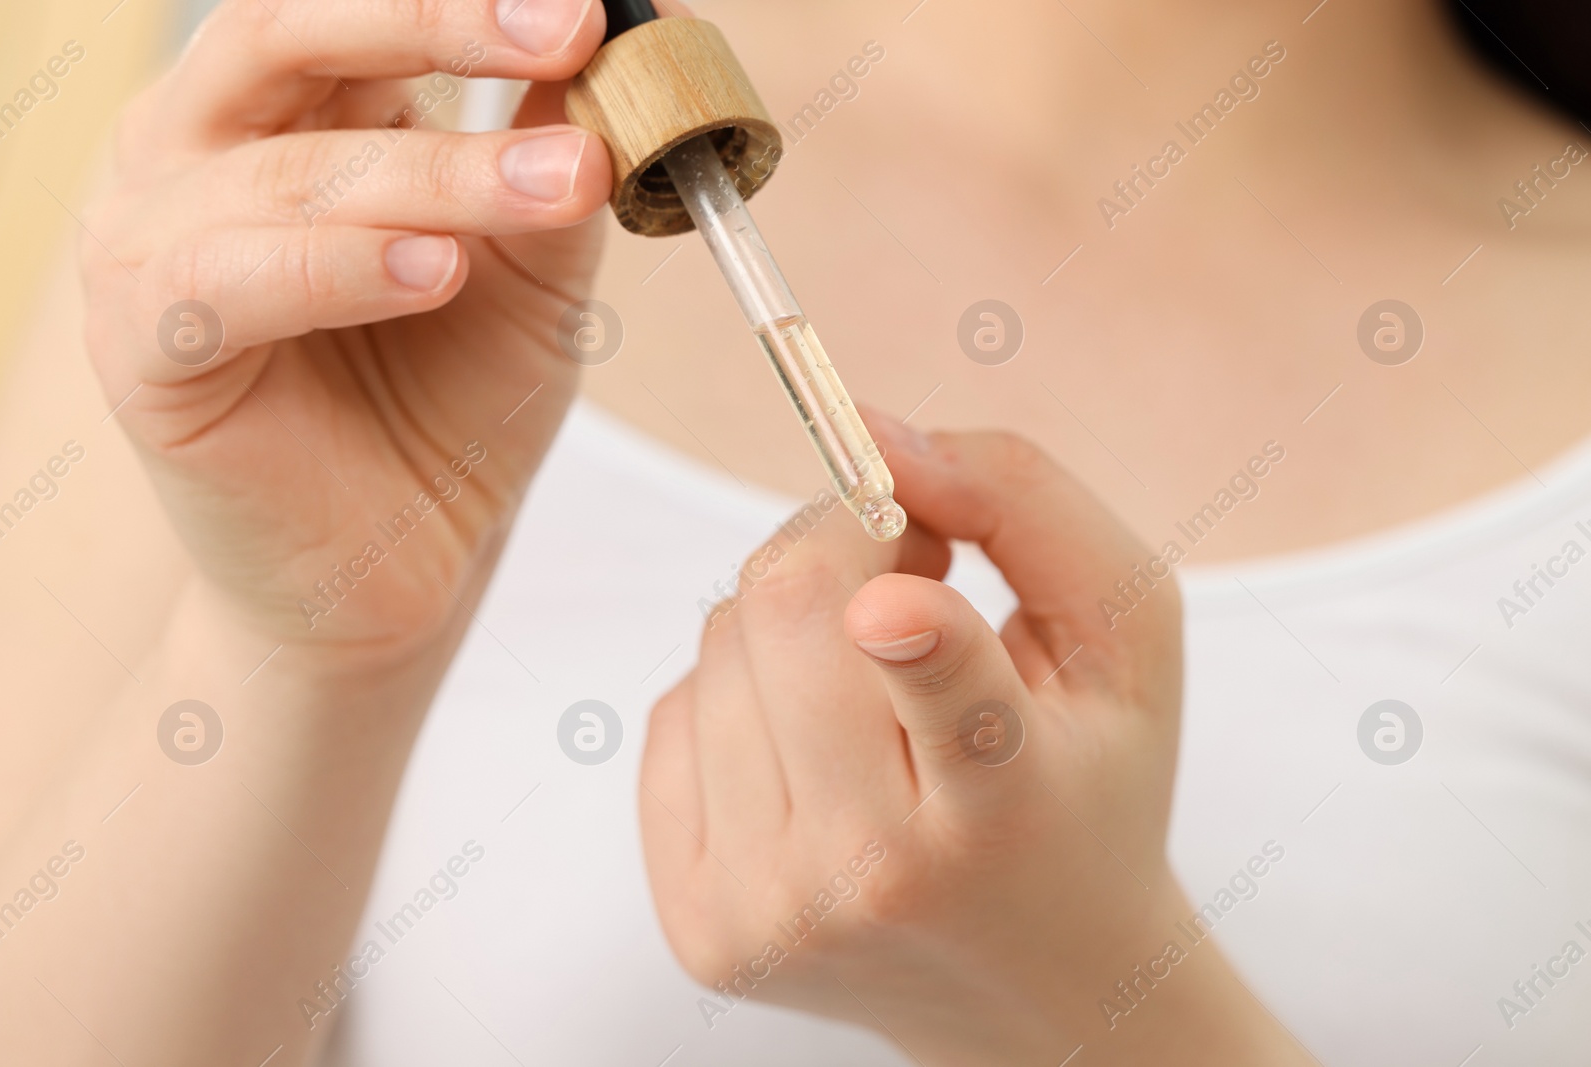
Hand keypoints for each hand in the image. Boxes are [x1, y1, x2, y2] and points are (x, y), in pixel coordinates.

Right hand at [81, 0, 612, 663]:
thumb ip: (551, 162)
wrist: (397, 566)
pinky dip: (336, 267)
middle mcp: (200, 153)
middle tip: (565, 32)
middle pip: (287, 35)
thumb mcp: (529, 271)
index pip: (353, 8)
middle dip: (436, 23)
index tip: (588, 6)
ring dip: (437, 173)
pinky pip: (225, 284)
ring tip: (560, 183)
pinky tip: (435, 274)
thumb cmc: (449, 407)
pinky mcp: (144, 350)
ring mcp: (154, 244)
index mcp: (288, 112)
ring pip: (285, 171)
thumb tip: (625, 40)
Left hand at [640, 418, 1309, 1064]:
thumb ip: (1024, 505)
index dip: (920, 647)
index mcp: (1014, 816)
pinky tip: (816, 740)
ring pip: (719, 647)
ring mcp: (771, 913)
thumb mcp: (1126, 637)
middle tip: (910, 561)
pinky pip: (675, 711)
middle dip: (842, 542)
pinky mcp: (698, 924)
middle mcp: (879, 882)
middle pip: (789, 620)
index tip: (891, 603)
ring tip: (871, 673)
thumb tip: (873, 435)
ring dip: (792, 620)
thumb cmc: (1089, 786)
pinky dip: (744, 690)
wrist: (1032, 982)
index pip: (961, 718)